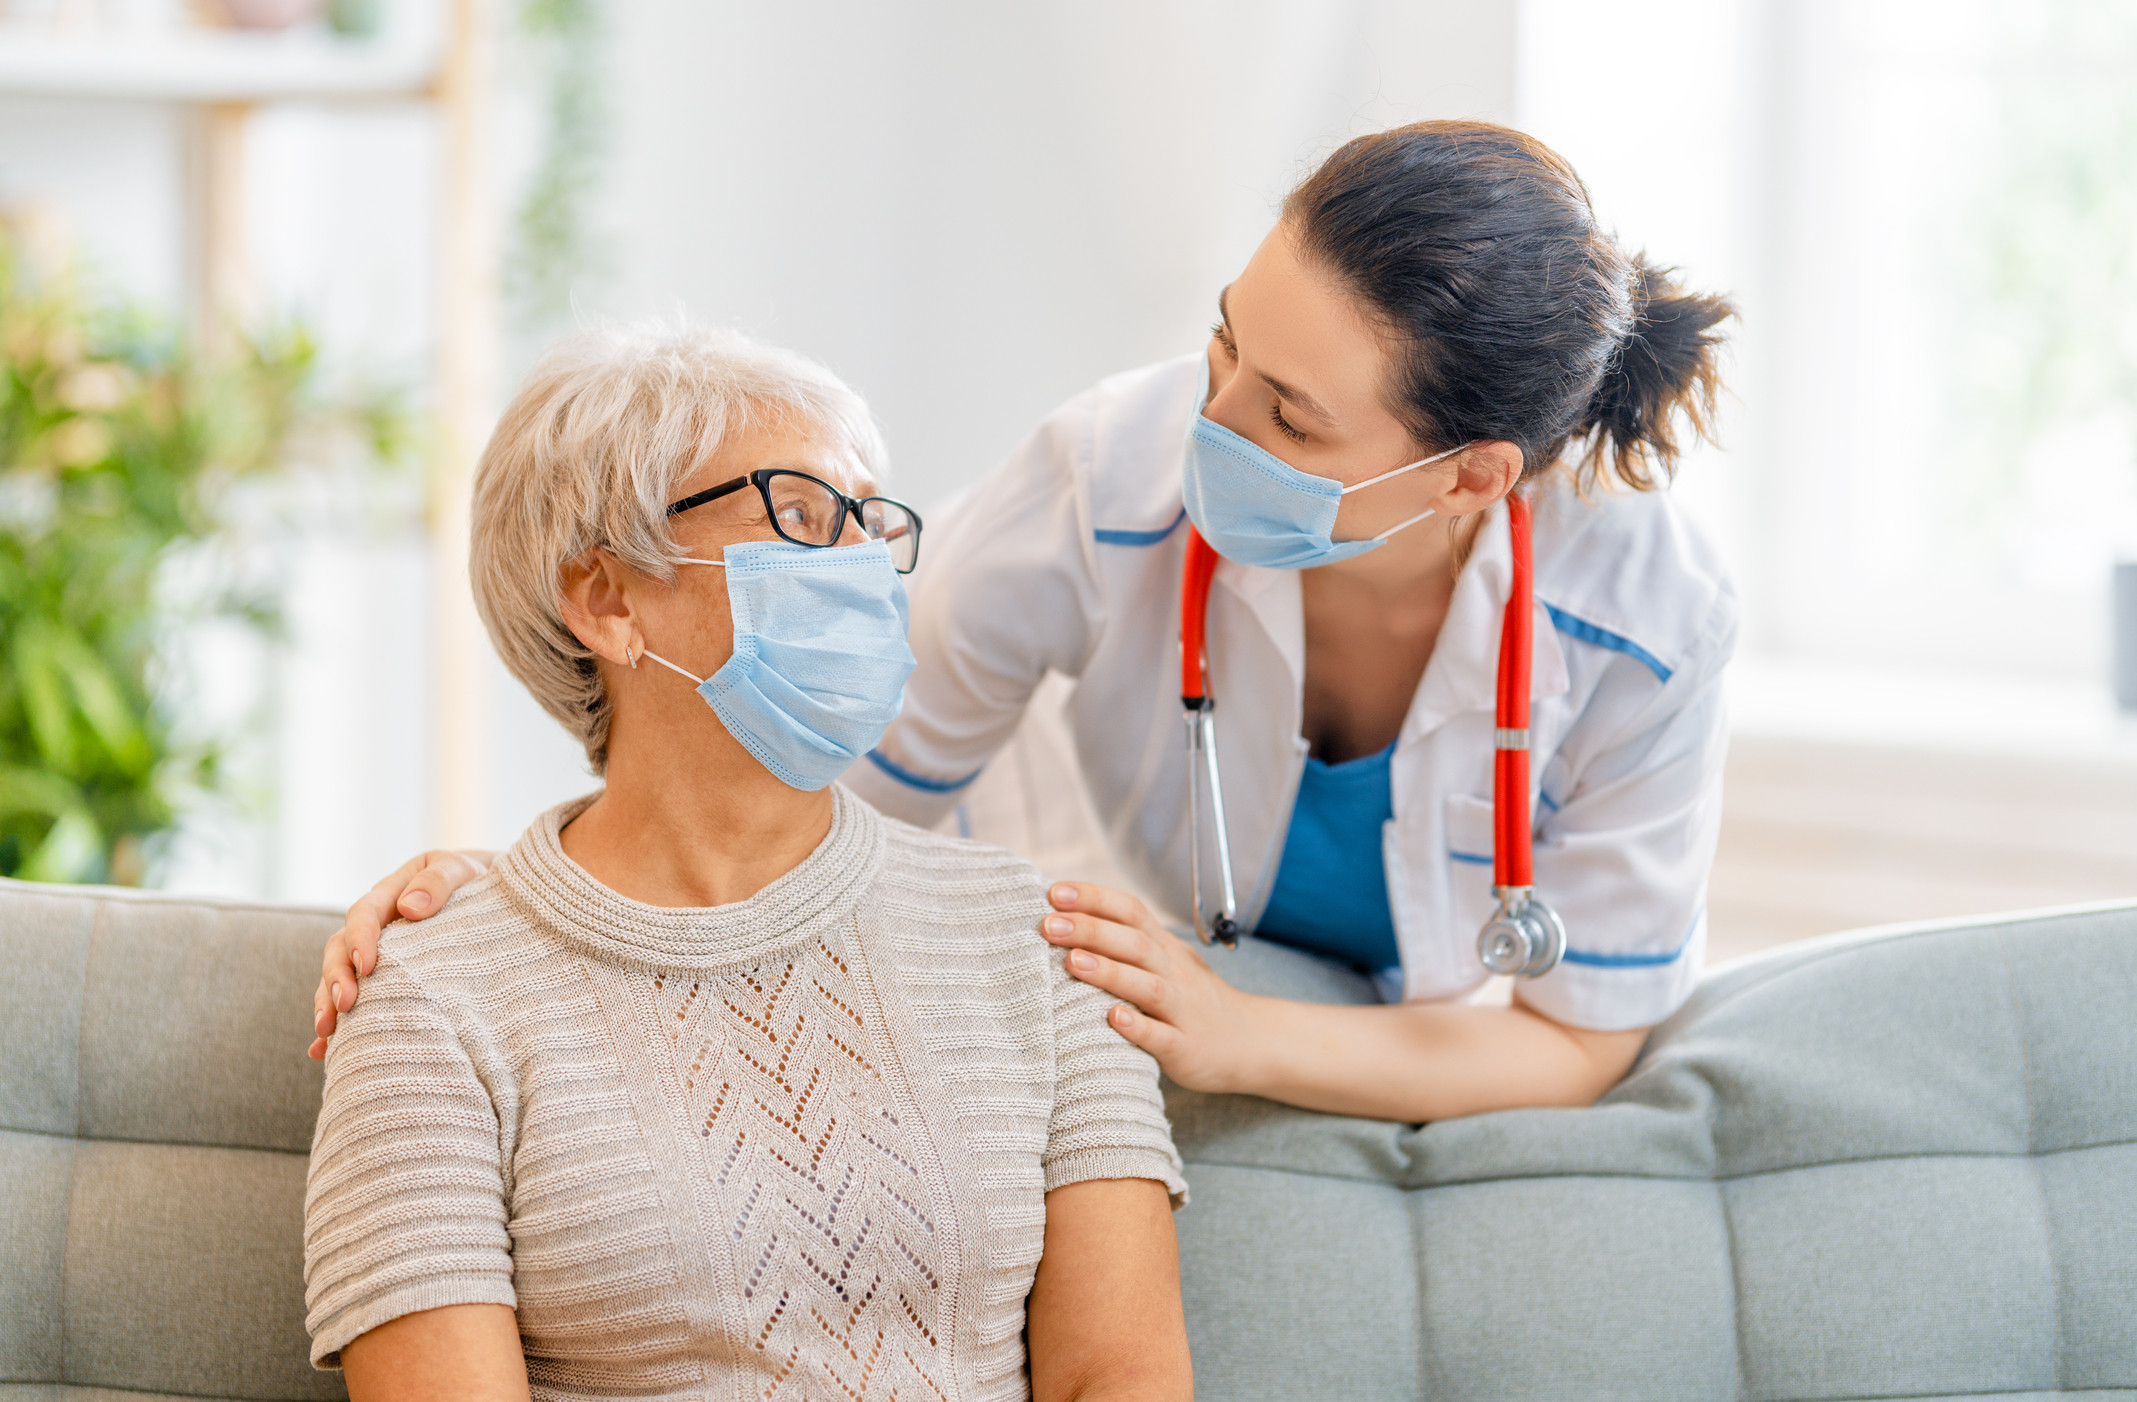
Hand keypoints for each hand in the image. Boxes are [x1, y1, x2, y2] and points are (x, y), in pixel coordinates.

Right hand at [308, 849, 494, 1060]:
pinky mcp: (382, 979)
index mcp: (387, 896)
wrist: (484, 893)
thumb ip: (436, 881)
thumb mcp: (457, 869)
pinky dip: (336, 1026)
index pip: (362, 916)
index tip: (367, 965)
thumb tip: (410, 907)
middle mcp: (372, 928)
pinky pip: (353, 1000)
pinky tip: (322, 1050)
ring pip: (339, 978)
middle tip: (345, 1004)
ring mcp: (373, 955)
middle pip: (339, 950)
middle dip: (337, 977)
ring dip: (328, 1004)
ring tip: (327, 1032)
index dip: (359, 940)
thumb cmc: (471, 879)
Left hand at [1040, 881, 1263, 1095]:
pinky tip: (1113, 1019)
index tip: (1054, 892)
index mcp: (1165, 948)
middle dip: (1090, 930)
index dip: (1095, 899)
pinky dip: (1138, 1027)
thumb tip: (1069, 919)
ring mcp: (1182, 1010)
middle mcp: (1174, 973)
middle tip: (1048, 924)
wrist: (1250, 1041)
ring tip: (1071, 961)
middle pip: (1135, 944)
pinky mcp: (1185, 1047)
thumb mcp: (1167, 961)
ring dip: (1109, 972)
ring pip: (1146, 986)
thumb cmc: (1192, 999)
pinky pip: (1162, 1036)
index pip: (1131, 912)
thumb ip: (1128, 943)